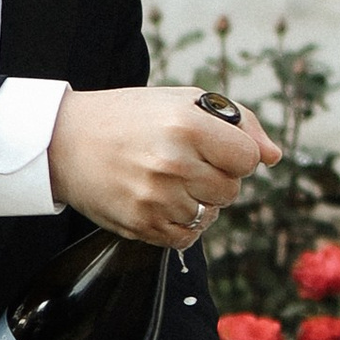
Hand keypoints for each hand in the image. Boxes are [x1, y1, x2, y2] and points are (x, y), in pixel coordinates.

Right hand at [47, 86, 275, 246]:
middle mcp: (173, 162)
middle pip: (232, 190)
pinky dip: (181, 225)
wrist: (64, 140)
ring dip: (196, 202)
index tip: (214, 148)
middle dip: (216, 178)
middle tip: (185, 163)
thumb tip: (274, 157)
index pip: (248, 158)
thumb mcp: (183, 101)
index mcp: (187, 125)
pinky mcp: (141, 224)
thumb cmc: (131, 116)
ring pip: (210, 215)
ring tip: (166, 180)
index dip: (235, 154)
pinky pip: (187, 238)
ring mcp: (156, 197)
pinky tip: (160, 202)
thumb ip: (238, 123)